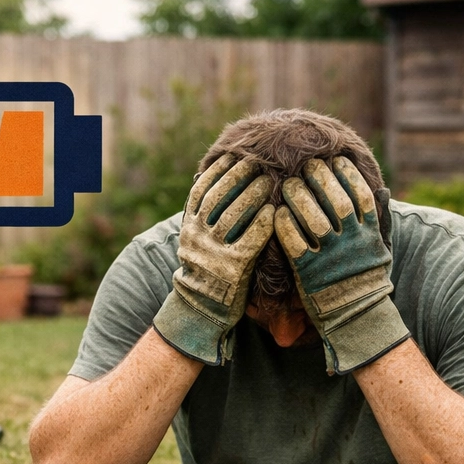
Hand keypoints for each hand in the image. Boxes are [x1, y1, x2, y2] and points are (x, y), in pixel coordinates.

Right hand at [153, 154, 274, 364]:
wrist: (201, 309)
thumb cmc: (206, 269)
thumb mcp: (196, 241)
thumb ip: (203, 215)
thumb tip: (209, 179)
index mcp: (188, 228)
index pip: (201, 190)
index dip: (218, 170)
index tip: (235, 154)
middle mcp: (197, 238)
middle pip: (219, 197)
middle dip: (239, 175)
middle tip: (259, 161)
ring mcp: (214, 253)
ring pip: (235, 214)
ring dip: (254, 193)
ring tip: (270, 180)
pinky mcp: (233, 269)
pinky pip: (251, 239)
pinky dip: (263, 222)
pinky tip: (275, 210)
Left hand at [274, 157, 408, 374]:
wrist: (355, 318)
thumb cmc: (365, 279)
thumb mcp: (380, 248)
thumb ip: (379, 219)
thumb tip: (382, 190)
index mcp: (370, 234)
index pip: (360, 195)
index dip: (347, 174)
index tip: (334, 159)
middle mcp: (352, 242)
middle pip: (336, 201)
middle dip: (320, 179)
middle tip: (306, 166)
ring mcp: (330, 257)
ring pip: (314, 218)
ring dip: (299, 197)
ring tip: (288, 184)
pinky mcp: (309, 272)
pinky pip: (294, 242)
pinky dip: (285, 225)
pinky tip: (277, 213)